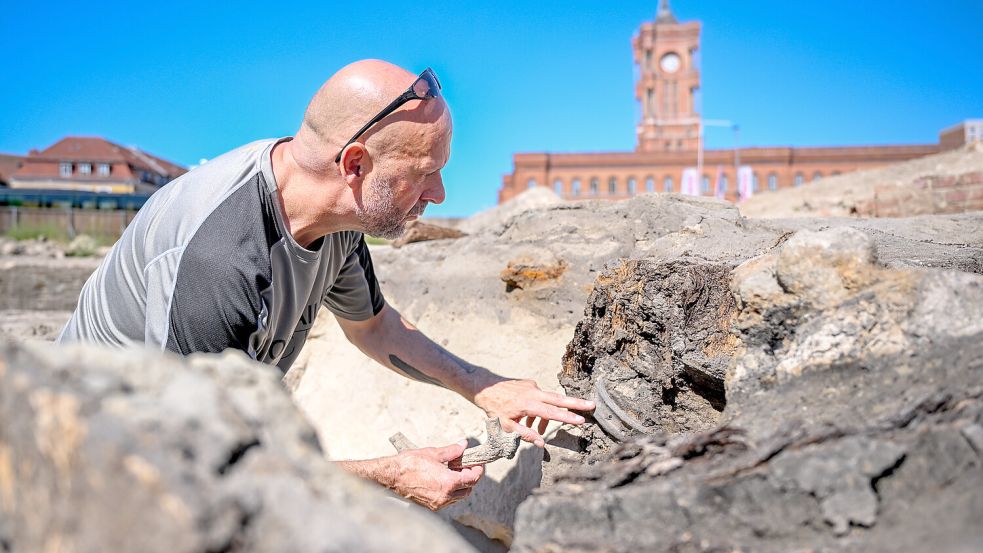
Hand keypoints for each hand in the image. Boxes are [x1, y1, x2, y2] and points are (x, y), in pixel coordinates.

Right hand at [390, 441, 483, 510]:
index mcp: (448, 483)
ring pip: (457, 497)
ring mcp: (437, 503)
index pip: (472, 479)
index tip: (477, 464)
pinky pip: (447, 500)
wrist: (390, 476)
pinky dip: (450, 492)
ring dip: (460, 486)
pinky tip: (442, 480)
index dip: (478, 470)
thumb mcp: (433, 453)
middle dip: (469, 478)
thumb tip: (463, 445)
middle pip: (467, 490)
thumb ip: (452, 451)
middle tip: (465, 466)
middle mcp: (445, 496)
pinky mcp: (430, 506)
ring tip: (453, 472)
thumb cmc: (409, 464)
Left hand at [474, 378, 594, 446]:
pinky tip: (526, 418)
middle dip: (576, 403)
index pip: (552, 412)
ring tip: (536, 429)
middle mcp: (533, 393)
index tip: (581, 420)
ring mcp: (532, 386)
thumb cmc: (494, 409)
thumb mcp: (506, 427)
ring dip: (547, 416)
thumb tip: (541, 443)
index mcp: (528, 404)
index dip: (567, 417)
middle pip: (559, 399)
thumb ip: (525, 435)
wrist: (484, 388)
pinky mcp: (530, 384)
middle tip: (592, 405)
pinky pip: (539, 398)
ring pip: (548, 401)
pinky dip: (537, 410)